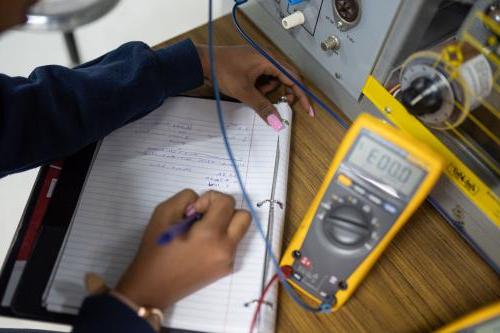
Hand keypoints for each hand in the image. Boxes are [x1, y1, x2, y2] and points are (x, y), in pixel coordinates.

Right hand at [115, 189, 250, 309]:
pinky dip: (220, 240)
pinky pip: (232, 245)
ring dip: (224, 225)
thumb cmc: (155, 250)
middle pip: (244, 216)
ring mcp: (228, 261)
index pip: (227, 202)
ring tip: (201, 232)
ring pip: (239, 230)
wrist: (152, 286)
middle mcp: (225, 248)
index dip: (210, 198)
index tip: (194, 210)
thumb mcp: (163, 212)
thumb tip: (202, 204)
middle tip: (204, 217)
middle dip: (225, 210)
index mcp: (210, 234)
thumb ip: (186, 198)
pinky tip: (200, 247)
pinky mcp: (226, 269)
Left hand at [196, 44, 312, 130]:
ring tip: (254, 94)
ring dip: (268, 91)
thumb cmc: (223, 71)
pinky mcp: (253, 64)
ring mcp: (260, 60)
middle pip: (286, 78)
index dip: (302, 95)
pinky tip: (249, 90)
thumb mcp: (245, 92)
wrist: (202, 61)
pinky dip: (260, 87)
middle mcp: (268, 57)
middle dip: (285, 93)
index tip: (309, 111)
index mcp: (269, 60)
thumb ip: (263, 107)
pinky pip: (264, 78)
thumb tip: (277, 123)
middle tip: (282, 105)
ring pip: (274, 80)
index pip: (294, 78)